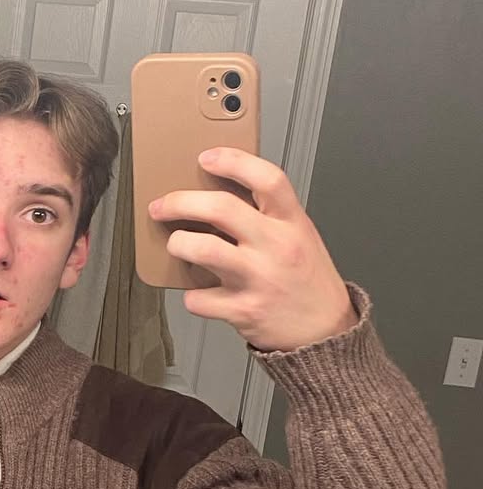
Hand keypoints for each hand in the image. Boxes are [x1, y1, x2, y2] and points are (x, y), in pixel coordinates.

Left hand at [148, 147, 357, 351]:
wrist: (325, 330)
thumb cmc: (307, 281)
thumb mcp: (300, 236)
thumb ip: (269, 216)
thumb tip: (219, 198)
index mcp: (292, 222)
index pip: (266, 178)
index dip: (233, 161)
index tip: (206, 158)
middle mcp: (275, 246)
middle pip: (221, 209)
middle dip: (180, 202)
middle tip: (162, 205)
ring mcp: (258, 278)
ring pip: (203, 250)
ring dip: (179, 244)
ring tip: (175, 244)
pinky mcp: (243, 310)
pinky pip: (200, 299)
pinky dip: (191, 296)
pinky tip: (196, 293)